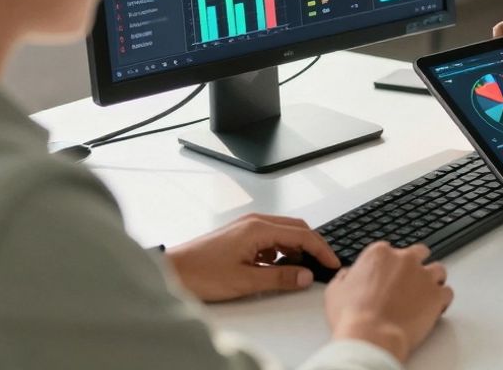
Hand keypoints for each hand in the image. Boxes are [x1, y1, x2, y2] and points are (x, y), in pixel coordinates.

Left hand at [166, 213, 340, 302]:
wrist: (171, 271)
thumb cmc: (201, 273)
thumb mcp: (246, 280)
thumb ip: (280, 277)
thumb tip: (305, 276)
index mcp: (259, 229)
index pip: (302, 235)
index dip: (321, 249)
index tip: (332, 262)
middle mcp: (254, 222)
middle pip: (296, 228)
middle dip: (312, 246)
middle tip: (322, 264)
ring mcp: (246, 227)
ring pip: (283, 233)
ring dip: (295, 248)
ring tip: (301, 268)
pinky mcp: (239, 235)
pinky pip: (269, 238)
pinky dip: (280, 250)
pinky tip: (277, 266)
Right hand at [324, 241, 453, 363]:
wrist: (371, 336)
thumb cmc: (352, 316)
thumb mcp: (336, 291)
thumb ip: (345, 277)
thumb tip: (348, 275)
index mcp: (380, 254)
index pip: (391, 250)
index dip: (391, 264)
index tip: (389, 274)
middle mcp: (405, 260)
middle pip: (419, 253)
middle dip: (416, 265)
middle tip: (410, 282)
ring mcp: (424, 276)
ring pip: (438, 270)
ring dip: (432, 281)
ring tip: (424, 296)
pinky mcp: (437, 294)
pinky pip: (448, 292)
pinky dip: (443, 300)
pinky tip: (434, 308)